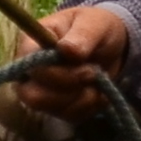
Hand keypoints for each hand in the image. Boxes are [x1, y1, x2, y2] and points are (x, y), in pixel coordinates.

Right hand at [20, 3, 134, 110]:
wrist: (111, 44)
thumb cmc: (96, 27)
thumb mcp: (94, 23)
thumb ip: (81, 35)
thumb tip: (65, 49)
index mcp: (31, 43)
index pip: (28, 66)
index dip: (55, 73)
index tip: (87, 68)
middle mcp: (30, 71)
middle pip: (34, 96)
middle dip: (69, 91)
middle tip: (94, 74)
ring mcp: (41, 91)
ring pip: (52, 109)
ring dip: (82, 99)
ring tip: (100, 80)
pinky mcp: (56, 106)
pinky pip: (69, 116)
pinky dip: (90, 107)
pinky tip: (100, 91)